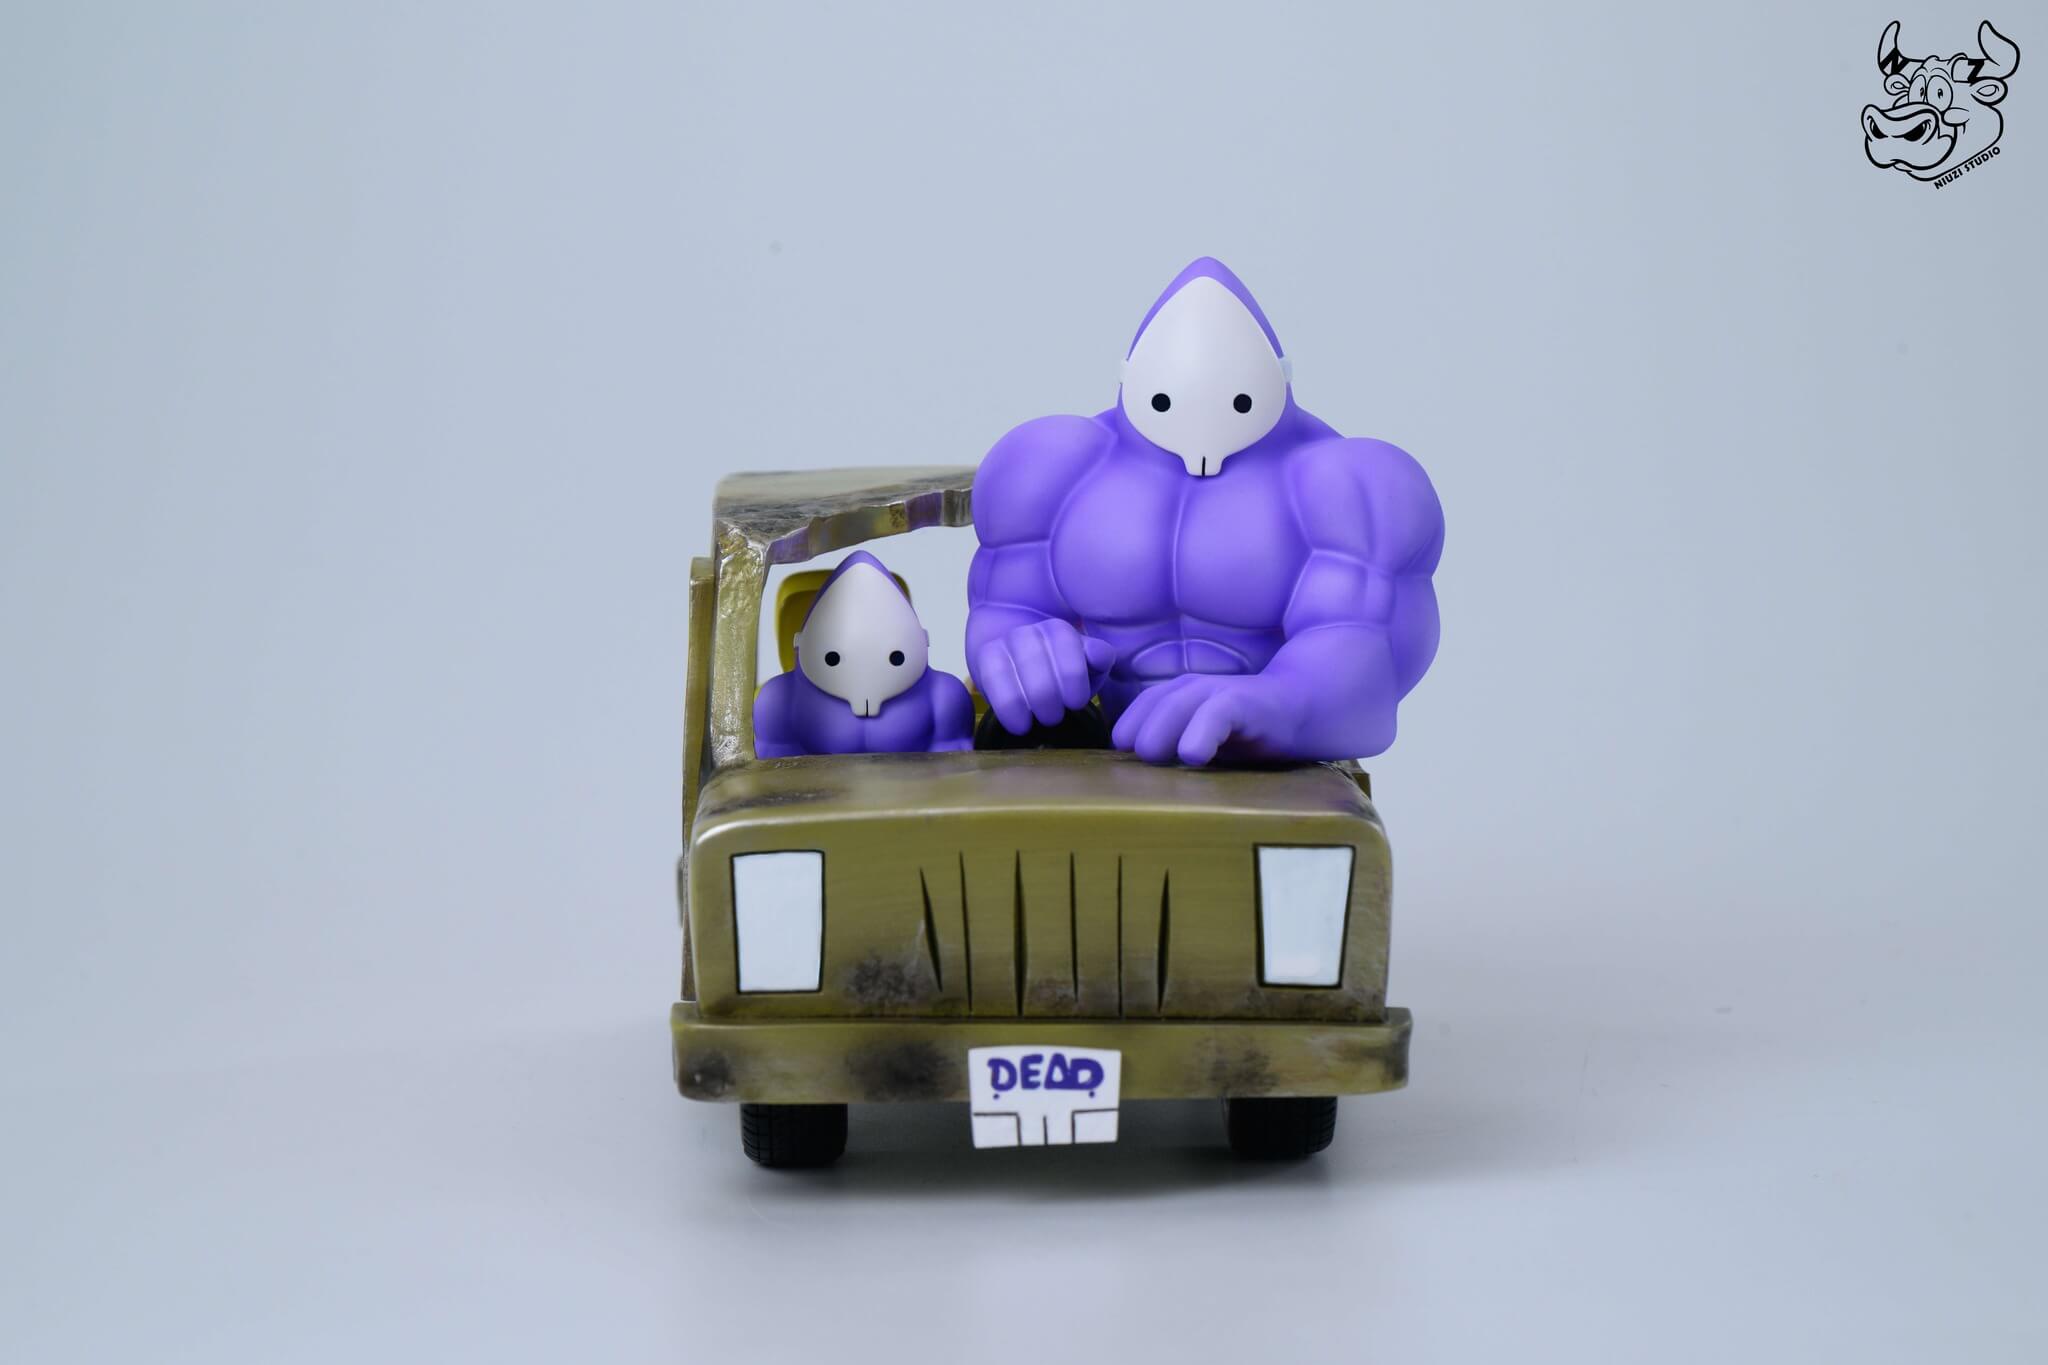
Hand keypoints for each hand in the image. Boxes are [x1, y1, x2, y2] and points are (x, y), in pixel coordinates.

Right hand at [974, 619, 1115, 734]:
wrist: (1024, 673)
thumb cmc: (1062, 676)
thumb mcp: (1088, 669)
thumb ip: (1098, 660)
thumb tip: (1098, 656)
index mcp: (1059, 630)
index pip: (1066, 643)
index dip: (1072, 675)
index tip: (1075, 703)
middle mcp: (1029, 631)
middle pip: (1035, 657)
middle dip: (1046, 692)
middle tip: (1054, 717)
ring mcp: (1005, 643)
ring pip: (1011, 665)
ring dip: (1025, 698)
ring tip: (1036, 721)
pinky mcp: (986, 657)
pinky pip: (991, 678)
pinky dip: (1007, 706)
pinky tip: (1019, 725)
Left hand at [1110, 674, 1295, 765]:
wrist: (1296, 709)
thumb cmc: (1244, 732)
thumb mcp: (1202, 741)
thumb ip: (1173, 754)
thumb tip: (1134, 787)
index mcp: (1174, 697)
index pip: (1136, 713)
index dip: (1124, 735)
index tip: (1117, 768)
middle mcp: (1189, 690)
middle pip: (1151, 709)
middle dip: (1139, 736)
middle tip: (1136, 769)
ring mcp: (1215, 692)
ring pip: (1176, 707)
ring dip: (1160, 733)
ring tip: (1152, 759)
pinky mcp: (1241, 701)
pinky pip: (1216, 713)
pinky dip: (1201, 733)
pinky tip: (1194, 756)